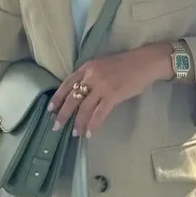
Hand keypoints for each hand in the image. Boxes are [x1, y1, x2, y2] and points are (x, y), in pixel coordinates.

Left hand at [48, 42, 172, 138]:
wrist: (144, 63)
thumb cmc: (125, 64)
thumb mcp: (102, 65)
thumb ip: (90, 76)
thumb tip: (79, 94)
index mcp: (87, 67)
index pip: (67, 83)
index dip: (57, 98)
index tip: (50, 110)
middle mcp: (91, 76)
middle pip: (72, 98)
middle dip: (63, 114)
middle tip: (56, 126)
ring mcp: (102, 86)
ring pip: (84, 108)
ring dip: (78, 123)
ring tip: (74, 133)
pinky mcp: (113, 96)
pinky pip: (99, 114)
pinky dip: (93, 125)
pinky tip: (89, 133)